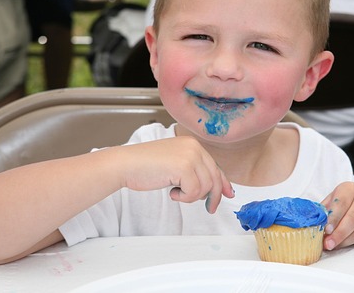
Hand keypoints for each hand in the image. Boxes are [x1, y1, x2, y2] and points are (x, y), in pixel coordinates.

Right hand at [118, 136, 234, 212]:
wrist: (125, 164)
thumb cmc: (145, 166)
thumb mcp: (175, 164)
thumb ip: (194, 171)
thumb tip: (216, 188)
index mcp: (192, 144)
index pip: (215, 166)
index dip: (223, 182)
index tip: (228, 194)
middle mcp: (194, 147)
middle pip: (215, 177)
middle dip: (213, 196)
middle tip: (209, 208)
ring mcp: (190, 156)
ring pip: (206, 186)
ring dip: (192, 196)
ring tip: (176, 193)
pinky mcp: (184, 167)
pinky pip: (194, 191)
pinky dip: (184, 197)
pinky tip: (171, 192)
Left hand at [320, 182, 353, 249]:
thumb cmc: (341, 204)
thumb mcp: (331, 202)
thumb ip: (323, 212)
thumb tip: (312, 224)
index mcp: (349, 189)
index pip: (341, 202)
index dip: (333, 217)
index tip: (325, 229)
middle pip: (353, 217)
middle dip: (339, 233)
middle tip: (328, 243)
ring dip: (344, 240)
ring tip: (332, 246)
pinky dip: (351, 243)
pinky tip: (341, 244)